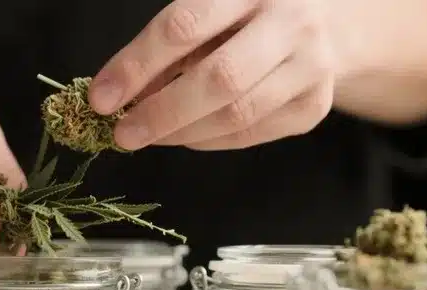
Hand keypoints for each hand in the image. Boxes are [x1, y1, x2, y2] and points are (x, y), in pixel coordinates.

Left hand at [89, 0, 338, 150]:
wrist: (325, 25)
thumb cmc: (246, 15)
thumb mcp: (209, 10)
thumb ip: (167, 46)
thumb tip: (116, 94)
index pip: (184, 26)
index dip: (136, 65)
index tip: (101, 98)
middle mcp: (289, 22)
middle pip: (219, 78)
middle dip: (161, 112)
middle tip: (123, 134)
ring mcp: (310, 67)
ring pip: (236, 115)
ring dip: (180, 133)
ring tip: (147, 136)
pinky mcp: (314, 107)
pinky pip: (250, 135)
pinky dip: (207, 140)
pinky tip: (184, 135)